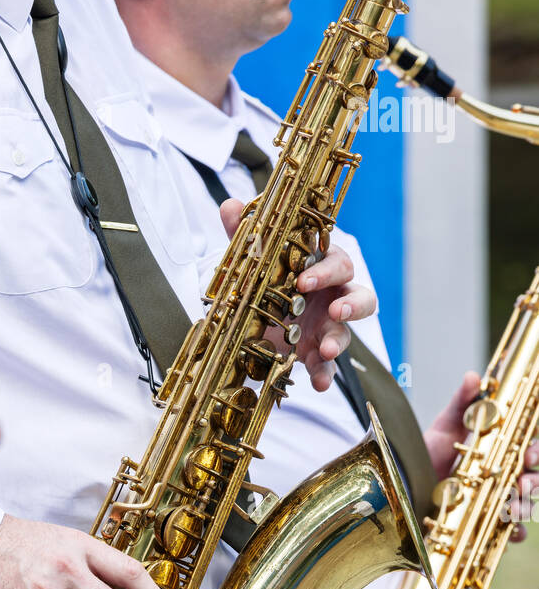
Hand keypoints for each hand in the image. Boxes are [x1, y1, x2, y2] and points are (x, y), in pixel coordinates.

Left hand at [221, 201, 375, 391]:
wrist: (255, 319)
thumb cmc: (267, 283)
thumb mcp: (254, 262)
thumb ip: (246, 235)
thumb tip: (230, 205)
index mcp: (320, 268)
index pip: (336, 261)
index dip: (325, 269)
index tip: (304, 279)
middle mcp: (332, 295)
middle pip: (357, 293)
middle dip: (350, 301)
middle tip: (334, 309)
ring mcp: (328, 326)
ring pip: (348, 331)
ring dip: (340, 338)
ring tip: (327, 349)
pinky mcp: (318, 353)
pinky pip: (329, 366)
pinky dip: (325, 374)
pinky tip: (317, 383)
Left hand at [426, 371, 538, 541]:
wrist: (401, 488)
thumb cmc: (424, 457)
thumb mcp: (442, 428)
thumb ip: (461, 403)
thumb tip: (475, 376)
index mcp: (497, 451)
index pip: (527, 448)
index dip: (535, 451)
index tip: (528, 455)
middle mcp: (500, 476)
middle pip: (531, 477)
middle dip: (533, 481)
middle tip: (524, 484)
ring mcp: (493, 500)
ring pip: (524, 504)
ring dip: (526, 506)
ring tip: (515, 509)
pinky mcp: (483, 523)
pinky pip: (508, 531)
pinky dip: (515, 532)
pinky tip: (511, 533)